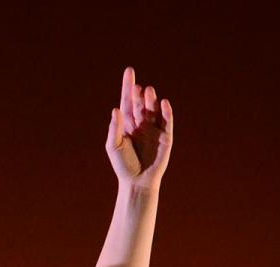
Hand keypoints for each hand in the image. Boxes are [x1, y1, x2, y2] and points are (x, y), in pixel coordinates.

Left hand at [105, 67, 172, 188]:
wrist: (137, 182)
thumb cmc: (123, 165)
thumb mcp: (113, 146)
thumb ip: (114, 128)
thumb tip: (115, 109)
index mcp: (127, 123)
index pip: (127, 100)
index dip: (128, 86)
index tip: (129, 71)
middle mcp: (141, 123)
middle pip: (139, 103)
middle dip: (139, 95)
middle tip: (137, 88)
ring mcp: (153, 129)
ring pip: (153, 109)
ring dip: (151, 100)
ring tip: (148, 91)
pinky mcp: (165, 137)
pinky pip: (167, 121)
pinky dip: (166, 112)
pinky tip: (164, 103)